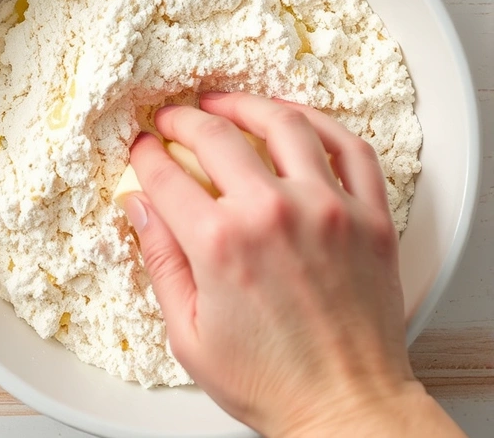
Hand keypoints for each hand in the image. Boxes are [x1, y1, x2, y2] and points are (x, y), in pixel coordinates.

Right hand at [124, 92, 461, 436]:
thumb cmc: (270, 381)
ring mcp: (327, 209)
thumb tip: (139, 210)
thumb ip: (161, 263)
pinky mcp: (369, 216)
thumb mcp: (188, 334)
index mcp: (220, 245)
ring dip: (247, 105)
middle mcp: (273, 214)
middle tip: (173, 117)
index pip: (167, 176)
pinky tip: (297, 120)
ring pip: (284, 124)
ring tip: (226, 103)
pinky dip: (321, 124)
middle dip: (184, 119)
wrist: (345, 405)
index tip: (142, 149)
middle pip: (217, 137)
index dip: (146, 156)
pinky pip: (350, 148)